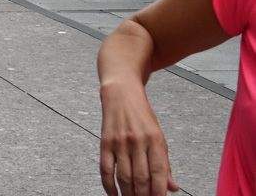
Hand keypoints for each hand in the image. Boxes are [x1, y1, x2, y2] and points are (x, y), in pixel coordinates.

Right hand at [99, 81, 178, 195]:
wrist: (121, 92)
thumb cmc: (141, 114)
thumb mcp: (159, 136)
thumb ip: (165, 163)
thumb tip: (172, 186)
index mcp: (155, 140)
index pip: (159, 173)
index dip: (159, 192)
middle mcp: (137, 141)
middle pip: (141, 177)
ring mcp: (119, 142)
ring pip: (124, 176)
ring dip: (128, 193)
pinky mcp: (105, 142)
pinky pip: (105, 169)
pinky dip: (109, 185)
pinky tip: (113, 193)